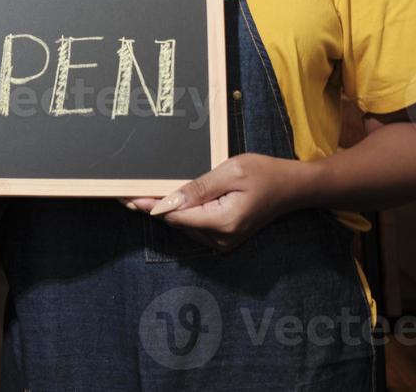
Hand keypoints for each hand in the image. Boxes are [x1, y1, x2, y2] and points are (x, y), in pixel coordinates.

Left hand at [122, 153, 305, 252]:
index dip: (148, 205)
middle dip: (151, 206)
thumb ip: (198, 188)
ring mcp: (222, 242)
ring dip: (164, 209)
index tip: (125, 196)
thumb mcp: (230, 172)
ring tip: (139, 192)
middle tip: (123, 191)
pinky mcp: (223, 238)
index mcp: (222, 223)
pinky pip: (194, 226)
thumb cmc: (264, 173)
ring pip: (183, 225)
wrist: (292, 187)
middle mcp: (220, 240)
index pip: (175, 216)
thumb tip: (166, 202)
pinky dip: (180, 212)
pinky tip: (165, 199)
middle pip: (176, 222)